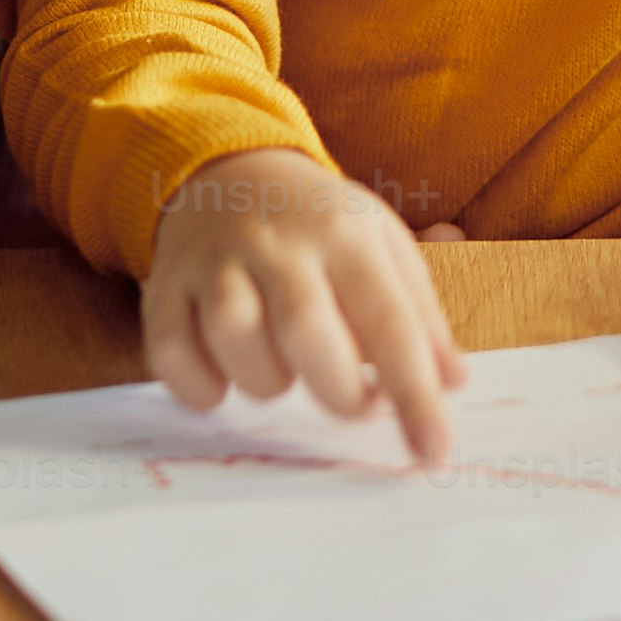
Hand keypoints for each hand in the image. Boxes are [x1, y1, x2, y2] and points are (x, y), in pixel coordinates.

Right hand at [144, 149, 467, 467]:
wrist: (227, 170)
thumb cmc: (318, 224)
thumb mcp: (382, 247)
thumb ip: (419, 316)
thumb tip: (455, 382)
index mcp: (346, 234)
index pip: (388, 319)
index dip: (414, 392)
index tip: (432, 450)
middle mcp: (279, 242)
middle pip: (305, 328)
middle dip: (337, 390)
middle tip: (353, 402)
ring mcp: (216, 260)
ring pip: (234, 334)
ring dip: (265, 382)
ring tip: (282, 375)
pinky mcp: (166, 284)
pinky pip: (170, 349)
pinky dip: (196, 386)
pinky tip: (221, 383)